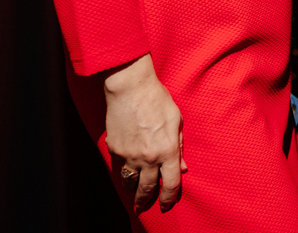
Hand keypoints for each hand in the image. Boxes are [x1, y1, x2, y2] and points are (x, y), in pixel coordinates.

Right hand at [103, 54, 185, 213]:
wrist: (130, 89)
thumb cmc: (157, 100)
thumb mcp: (176, 121)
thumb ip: (178, 145)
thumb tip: (182, 166)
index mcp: (167, 150)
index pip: (170, 183)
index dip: (169, 198)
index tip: (166, 205)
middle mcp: (148, 157)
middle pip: (146, 189)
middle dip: (145, 201)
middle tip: (144, 207)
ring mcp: (129, 155)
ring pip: (130, 181)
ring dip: (133, 188)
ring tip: (135, 191)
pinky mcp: (114, 149)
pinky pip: (120, 166)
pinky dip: (124, 170)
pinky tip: (127, 169)